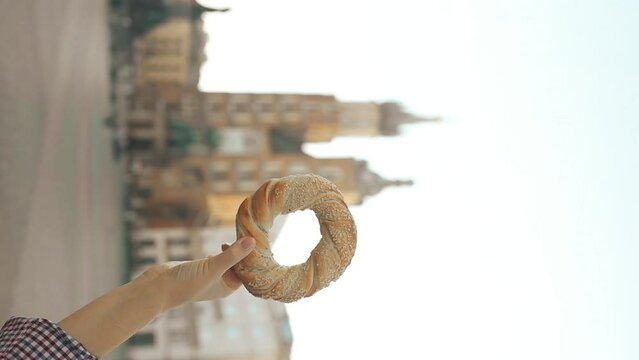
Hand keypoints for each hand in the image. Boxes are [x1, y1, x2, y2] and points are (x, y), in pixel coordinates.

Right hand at [140, 236, 255, 311]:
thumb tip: (252, 241)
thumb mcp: (212, 267)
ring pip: (227, 261)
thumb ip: (232, 255)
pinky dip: (221, 252)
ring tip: (239, 237)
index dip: (252, 256)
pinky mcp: (199, 268)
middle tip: (249, 234)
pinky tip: (222, 246)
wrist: (156, 288)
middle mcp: (220, 283)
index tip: (257, 240)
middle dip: (243, 251)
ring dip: (232, 250)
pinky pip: (216, 259)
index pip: (247, 271)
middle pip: (238, 265)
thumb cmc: (185, 283)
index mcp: (227, 287)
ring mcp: (209, 275)